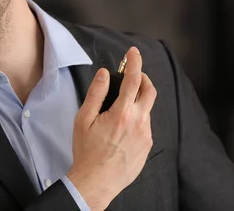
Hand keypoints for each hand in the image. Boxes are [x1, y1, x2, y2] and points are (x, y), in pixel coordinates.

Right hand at [66, 46, 156, 209]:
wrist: (96, 181)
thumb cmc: (87, 151)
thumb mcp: (84, 119)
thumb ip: (96, 94)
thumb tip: (104, 74)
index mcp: (122, 113)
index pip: (133, 80)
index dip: (134, 63)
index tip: (133, 53)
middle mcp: (139, 123)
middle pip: (150, 91)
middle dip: (143, 77)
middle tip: (132, 75)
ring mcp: (146, 136)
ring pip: (146, 109)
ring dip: (137, 101)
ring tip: (119, 108)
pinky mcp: (147, 146)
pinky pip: (145, 125)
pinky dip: (136, 118)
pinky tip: (121, 128)